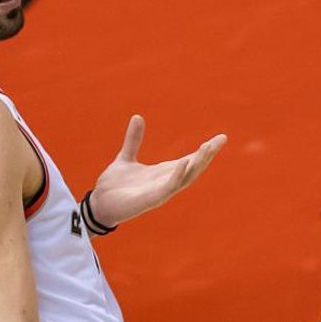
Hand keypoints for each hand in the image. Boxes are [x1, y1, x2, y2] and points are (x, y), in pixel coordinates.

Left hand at [89, 115, 226, 227]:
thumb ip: (133, 139)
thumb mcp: (126, 157)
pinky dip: (178, 175)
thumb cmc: (114, 186)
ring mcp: (160, 192)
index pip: (190, 160)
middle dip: (207, 156)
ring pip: (186, 178)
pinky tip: (184, 163)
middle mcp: (165, 183)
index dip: (205, 150)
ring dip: (197, 164)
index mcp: (163, 173)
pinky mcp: (151, 200)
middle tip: (219, 140)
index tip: (221, 138)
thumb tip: (137, 116)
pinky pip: (169, 188)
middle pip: (193, 169)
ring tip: (207, 147)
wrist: (99, 204)